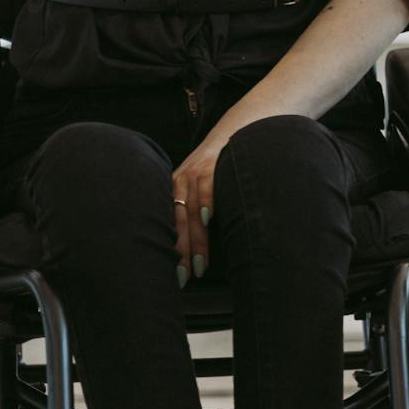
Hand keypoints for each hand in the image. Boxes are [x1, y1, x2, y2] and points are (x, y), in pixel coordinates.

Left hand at [170, 139, 221, 284]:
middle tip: (183, 278)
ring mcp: (194, 172)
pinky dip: (205, 202)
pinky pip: (205, 185)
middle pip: (176, 223)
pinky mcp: (210, 163)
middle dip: (179, 253)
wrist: (239, 129)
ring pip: (189, 210)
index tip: (176, 276)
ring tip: (199, 265)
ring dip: (195, 239)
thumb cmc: (226, 165)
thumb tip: (201, 246)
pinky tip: (207, 221)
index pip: (169, 225)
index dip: (171, 251)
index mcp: (175, 190)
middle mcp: (179, 182)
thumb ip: (199, 209)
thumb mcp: (205, 185)